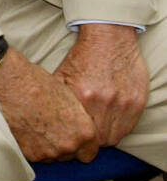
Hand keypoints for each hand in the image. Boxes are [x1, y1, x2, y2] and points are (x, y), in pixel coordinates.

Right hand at [0, 49, 99, 161]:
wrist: (8, 82)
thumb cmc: (35, 83)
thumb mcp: (67, 96)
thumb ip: (75, 119)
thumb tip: (74, 125)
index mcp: (83, 131)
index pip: (90, 152)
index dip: (80, 143)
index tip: (72, 137)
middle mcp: (68, 145)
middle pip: (69, 155)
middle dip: (61, 144)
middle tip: (49, 126)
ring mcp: (47, 152)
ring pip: (50, 156)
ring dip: (45, 146)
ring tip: (34, 125)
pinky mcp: (27, 154)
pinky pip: (33, 154)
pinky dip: (29, 145)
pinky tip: (24, 128)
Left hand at [53, 24, 148, 145]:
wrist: (109, 38)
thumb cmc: (83, 57)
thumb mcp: (62, 74)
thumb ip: (56, 97)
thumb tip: (43, 116)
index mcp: (82, 96)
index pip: (80, 133)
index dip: (75, 140)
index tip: (73, 139)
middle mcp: (104, 102)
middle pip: (97, 140)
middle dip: (89, 142)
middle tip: (84, 138)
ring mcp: (123, 103)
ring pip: (114, 136)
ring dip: (105, 137)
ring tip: (96, 130)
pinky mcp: (137, 102)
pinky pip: (128, 127)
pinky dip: (119, 130)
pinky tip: (110, 123)